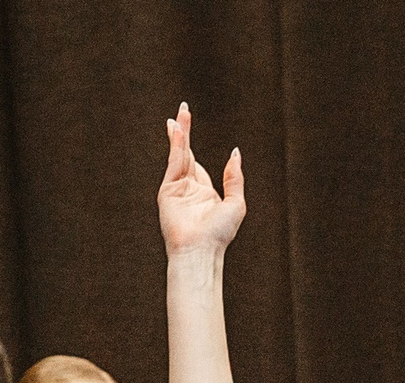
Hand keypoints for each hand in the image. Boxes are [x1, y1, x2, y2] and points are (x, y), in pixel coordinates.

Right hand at [159, 103, 244, 255]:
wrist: (201, 250)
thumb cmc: (219, 233)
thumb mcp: (236, 202)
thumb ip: (234, 177)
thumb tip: (234, 153)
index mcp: (202, 193)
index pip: (196, 163)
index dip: (193, 146)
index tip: (188, 127)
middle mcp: (187, 189)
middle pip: (185, 154)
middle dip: (183, 133)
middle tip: (182, 111)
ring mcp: (176, 190)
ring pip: (179, 155)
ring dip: (179, 133)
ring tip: (179, 113)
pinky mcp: (167, 192)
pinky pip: (175, 163)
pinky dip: (177, 146)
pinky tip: (178, 130)